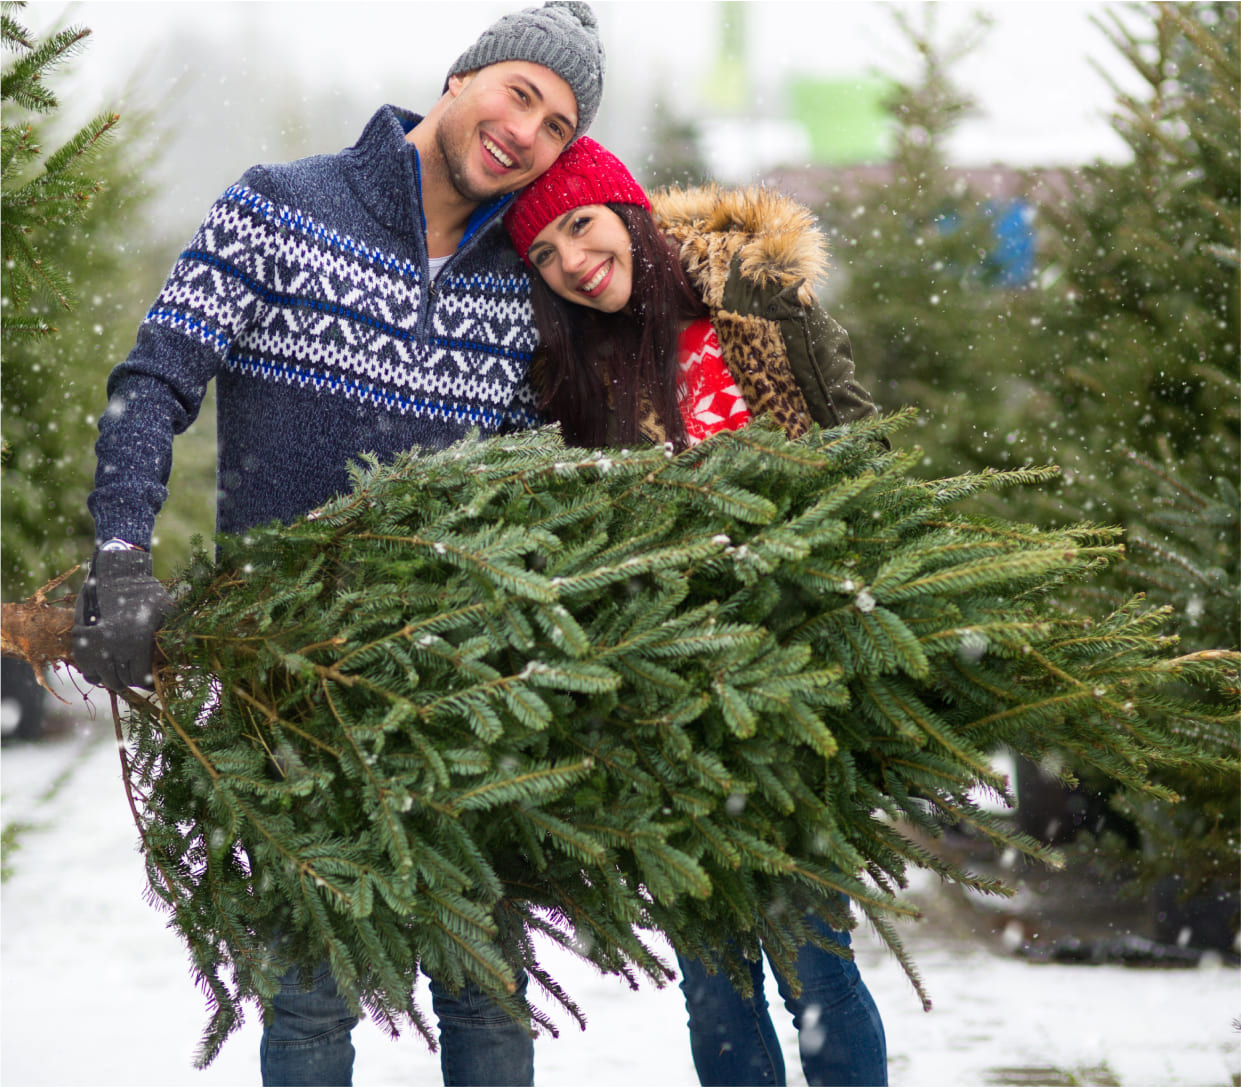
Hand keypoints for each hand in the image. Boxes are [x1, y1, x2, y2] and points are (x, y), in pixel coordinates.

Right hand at [72, 546, 173, 691]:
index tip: (151, 679)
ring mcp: (94, 645)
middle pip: (120, 680)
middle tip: (136, 675)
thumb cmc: (147, 592)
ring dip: (111, 678)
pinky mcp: (80, 639)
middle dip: (130, 680)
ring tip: (120, 674)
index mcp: (137, 644)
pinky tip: (103, 669)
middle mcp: (114, 648)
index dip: (147, 682)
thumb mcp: (168, 612)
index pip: (139, 679)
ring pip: (101, 678)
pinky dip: (93, 672)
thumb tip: (186, 657)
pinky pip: (84, 667)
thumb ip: (175, 636)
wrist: (115, 574)